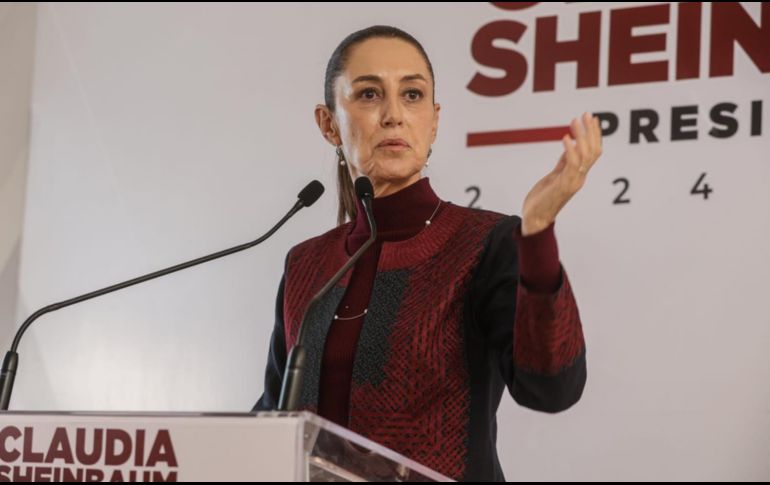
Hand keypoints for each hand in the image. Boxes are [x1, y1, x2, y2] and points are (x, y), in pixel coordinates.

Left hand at [520, 112, 602, 235]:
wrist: (534, 220)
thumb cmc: (542, 200)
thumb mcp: (554, 176)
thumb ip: (563, 162)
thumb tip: (569, 144)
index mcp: (578, 175)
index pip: (592, 152)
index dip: (594, 135)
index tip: (591, 118)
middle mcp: (579, 178)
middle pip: (592, 151)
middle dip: (591, 132)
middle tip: (586, 114)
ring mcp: (572, 182)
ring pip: (584, 155)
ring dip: (581, 136)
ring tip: (575, 121)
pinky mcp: (563, 186)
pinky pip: (570, 165)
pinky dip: (569, 150)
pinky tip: (565, 138)